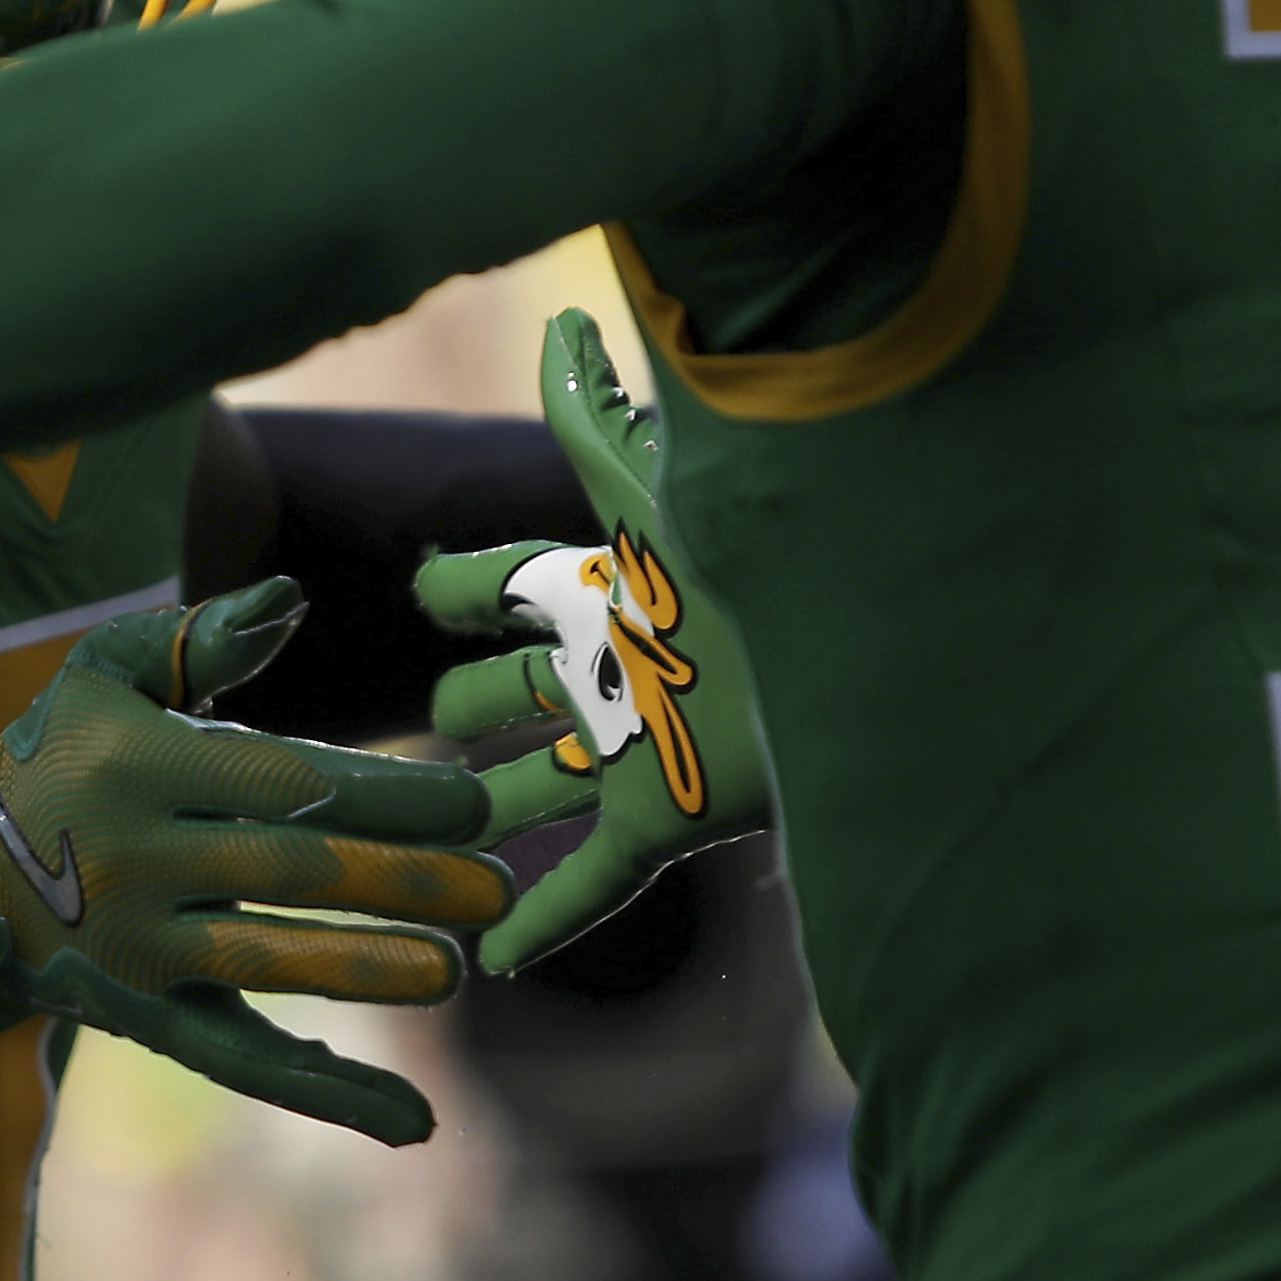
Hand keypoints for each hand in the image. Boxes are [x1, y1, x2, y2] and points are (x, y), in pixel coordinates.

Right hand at [0, 579, 509, 1147]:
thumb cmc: (61, 749)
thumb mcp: (108, 674)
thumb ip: (202, 638)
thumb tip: (290, 598)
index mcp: (141, 764)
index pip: (284, 782)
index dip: (385, 794)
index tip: (472, 803)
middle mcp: (136, 859)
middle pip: (291, 873)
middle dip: (402, 882)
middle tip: (497, 890)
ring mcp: (136, 948)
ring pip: (269, 966)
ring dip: (369, 971)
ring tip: (456, 971)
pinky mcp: (141, 1019)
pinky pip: (243, 1060)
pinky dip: (330, 1092)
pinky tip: (413, 1119)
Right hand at [415, 309, 763, 971]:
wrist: (854, 660)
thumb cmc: (749, 565)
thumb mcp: (651, 495)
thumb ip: (590, 415)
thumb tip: (562, 321)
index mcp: (601, 586)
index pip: (506, 584)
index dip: (461, 589)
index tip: (426, 591)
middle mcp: (610, 665)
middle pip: (509, 688)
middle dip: (464, 701)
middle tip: (436, 718)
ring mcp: (633, 745)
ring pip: (534, 782)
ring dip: (482, 809)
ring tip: (426, 835)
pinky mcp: (665, 817)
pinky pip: (589, 879)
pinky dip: (540, 918)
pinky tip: (492, 959)